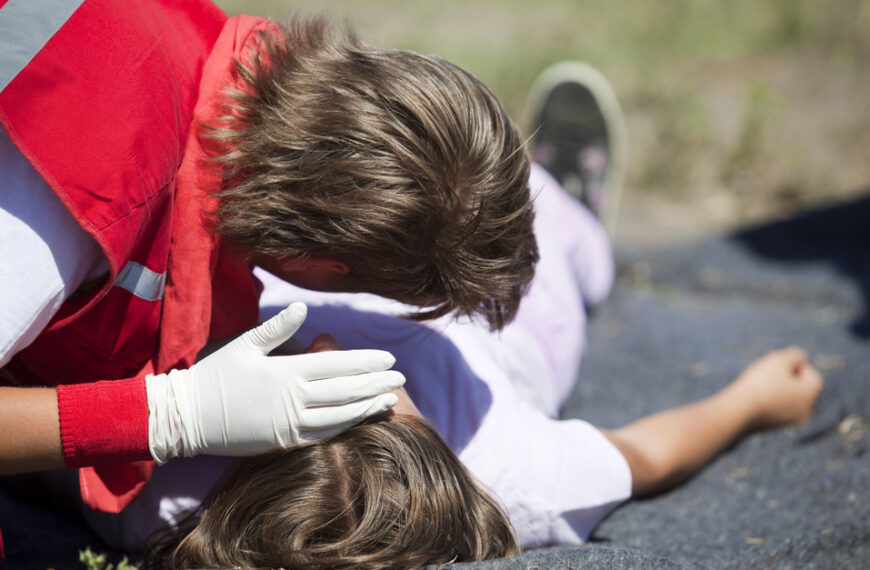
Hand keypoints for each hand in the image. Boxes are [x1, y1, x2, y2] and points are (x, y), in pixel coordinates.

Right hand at [146, 302, 404, 462]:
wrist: (187, 417)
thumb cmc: (215, 376)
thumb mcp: (245, 345)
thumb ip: (277, 328)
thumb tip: (303, 306)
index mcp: (287, 371)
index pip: (338, 365)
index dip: (366, 362)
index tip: (390, 357)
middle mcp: (294, 399)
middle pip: (346, 390)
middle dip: (376, 383)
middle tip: (401, 377)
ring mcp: (290, 424)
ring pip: (340, 416)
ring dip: (367, 407)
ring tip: (390, 400)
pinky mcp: (283, 442)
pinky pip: (322, 435)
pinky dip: (345, 427)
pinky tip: (359, 419)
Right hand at [730, 346, 823, 429]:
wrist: (740, 410)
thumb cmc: (762, 382)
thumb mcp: (779, 361)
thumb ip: (794, 355)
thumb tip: (800, 356)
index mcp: (811, 393)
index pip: (811, 374)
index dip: (794, 365)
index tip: (776, 365)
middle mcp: (806, 409)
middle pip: (800, 388)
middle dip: (785, 378)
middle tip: (766, 373)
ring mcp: (790, 420)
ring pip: (787, 399)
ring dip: (776, 390)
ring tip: (757, 384)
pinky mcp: (774, 426)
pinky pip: (776, 409)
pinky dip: (768, 401)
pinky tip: (752, 397)